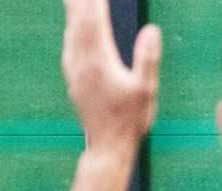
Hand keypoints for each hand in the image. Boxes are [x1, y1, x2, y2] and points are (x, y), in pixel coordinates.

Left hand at [62, 0, 160, 152]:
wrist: (107, 146)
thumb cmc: (130, 120)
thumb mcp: (147, 90)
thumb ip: (147, 57)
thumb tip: (152, 29)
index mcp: (100, 60)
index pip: (95, 19)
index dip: (96, 0)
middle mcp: (82, 61)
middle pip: (78, 20)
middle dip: (80, 1)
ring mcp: (75, 70)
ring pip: (71, 31)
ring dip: (73, 11)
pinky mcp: (73, 78)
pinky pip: (70, 44)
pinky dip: (72, 28)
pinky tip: (73, 28)